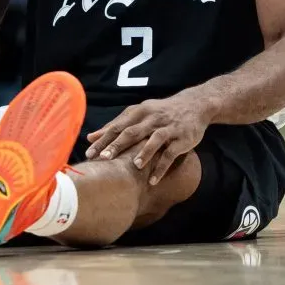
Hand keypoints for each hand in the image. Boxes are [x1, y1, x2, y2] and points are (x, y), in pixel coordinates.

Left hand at [85, 92, 210, 184]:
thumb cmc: (161, 112)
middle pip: (132, 132)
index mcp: (139, 112)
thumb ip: (116, 125)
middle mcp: (152, 118)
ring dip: (144, 153)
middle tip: (104, 158)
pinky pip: (171, 154)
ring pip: (154, 140)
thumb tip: (91, 137)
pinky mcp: (181, 138)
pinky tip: (153, 180)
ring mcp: (167, 128)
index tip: (89, 152)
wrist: (195, 105)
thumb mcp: (139, 113)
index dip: (103, 139)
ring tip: (134, 166)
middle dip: (117, 145)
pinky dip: (161, 167)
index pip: (117, 126)